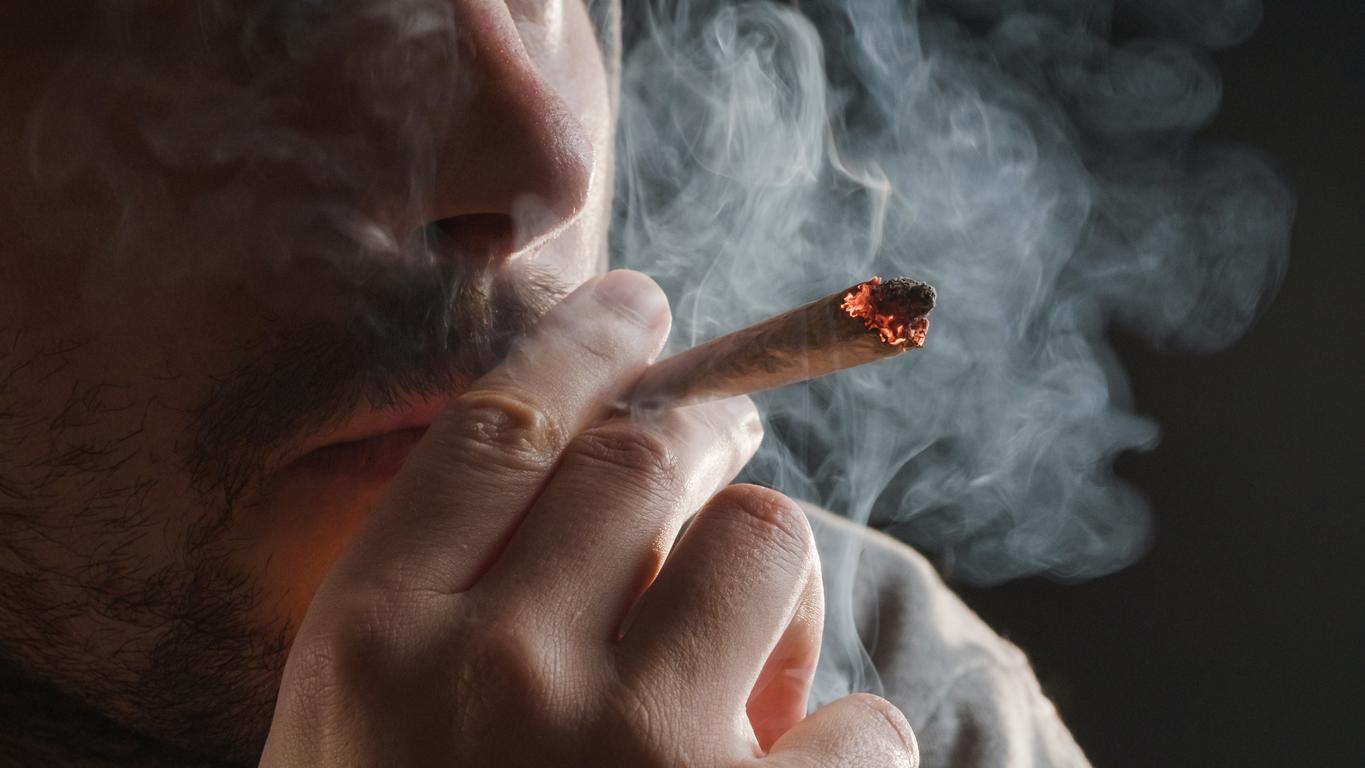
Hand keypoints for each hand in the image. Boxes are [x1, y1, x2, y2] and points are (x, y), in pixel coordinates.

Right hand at [259, 270, 917, 766]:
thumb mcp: (351, 746)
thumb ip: (433, 614)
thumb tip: (569, 474)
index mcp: (374, 645)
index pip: (500, 428)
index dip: (580, 344)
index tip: (634, 306)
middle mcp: (499, 676)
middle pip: (648, 458)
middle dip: (704, 421)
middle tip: (724, 425)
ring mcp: (636, 758)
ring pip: (771, 546)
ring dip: (779, 581)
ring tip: (751, 650)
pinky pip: (864, 727)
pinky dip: (845, 750)